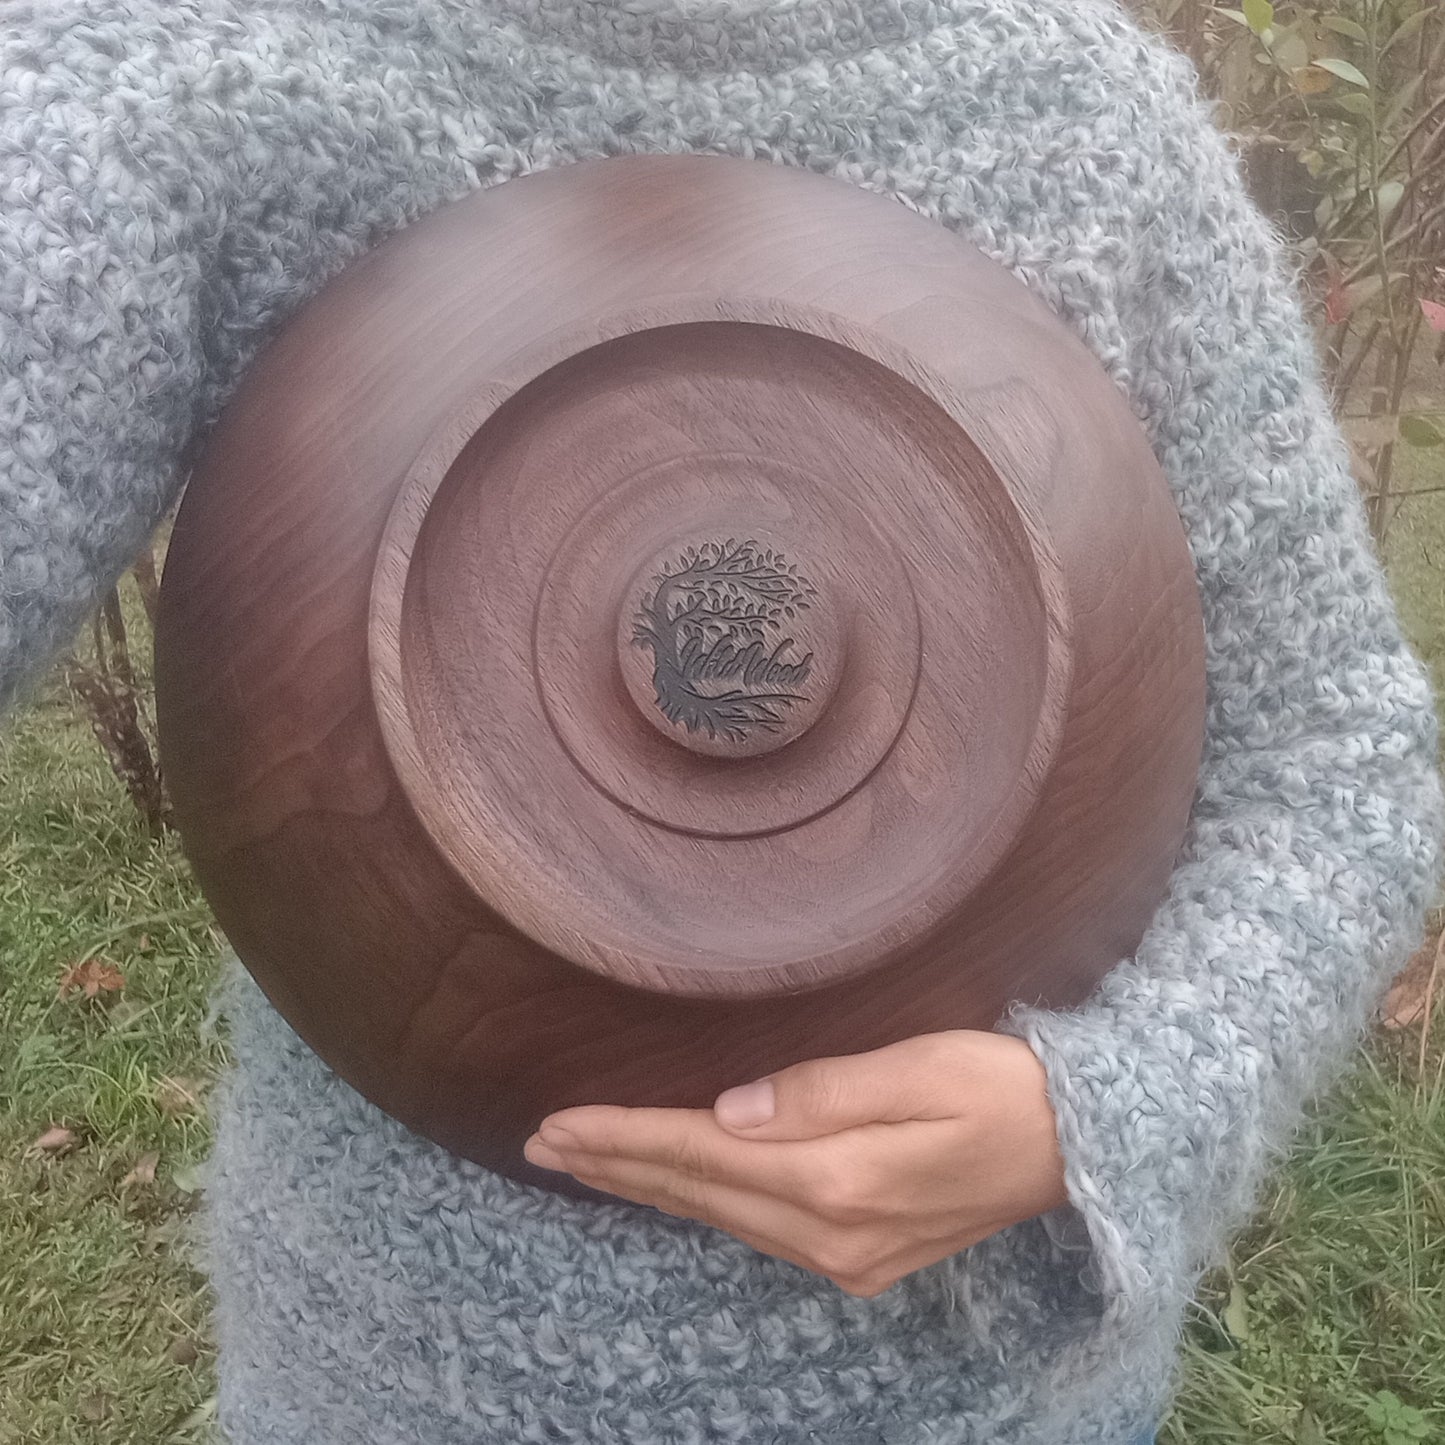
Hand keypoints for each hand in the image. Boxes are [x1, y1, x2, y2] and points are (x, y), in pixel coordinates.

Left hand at [523, 1031, 1069, 1296]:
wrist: (1081, 1149)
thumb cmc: (1003, 1087)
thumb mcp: (919, 1067)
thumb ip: (822, 1091)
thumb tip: (728, 1110)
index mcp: (839, 1180)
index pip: (702, 1155)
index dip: (624, 1138)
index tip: (557, 1124)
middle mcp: (833, 1235)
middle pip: (698, 1195)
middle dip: (615, 1167)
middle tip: (542, 1145)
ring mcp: (847, 1258)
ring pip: (720, 1218)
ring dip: (649, 1187)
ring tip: (587, 1161)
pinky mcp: (862, 1260)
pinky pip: (756, 1230)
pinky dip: (701, 1204)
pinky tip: (677, 1187)